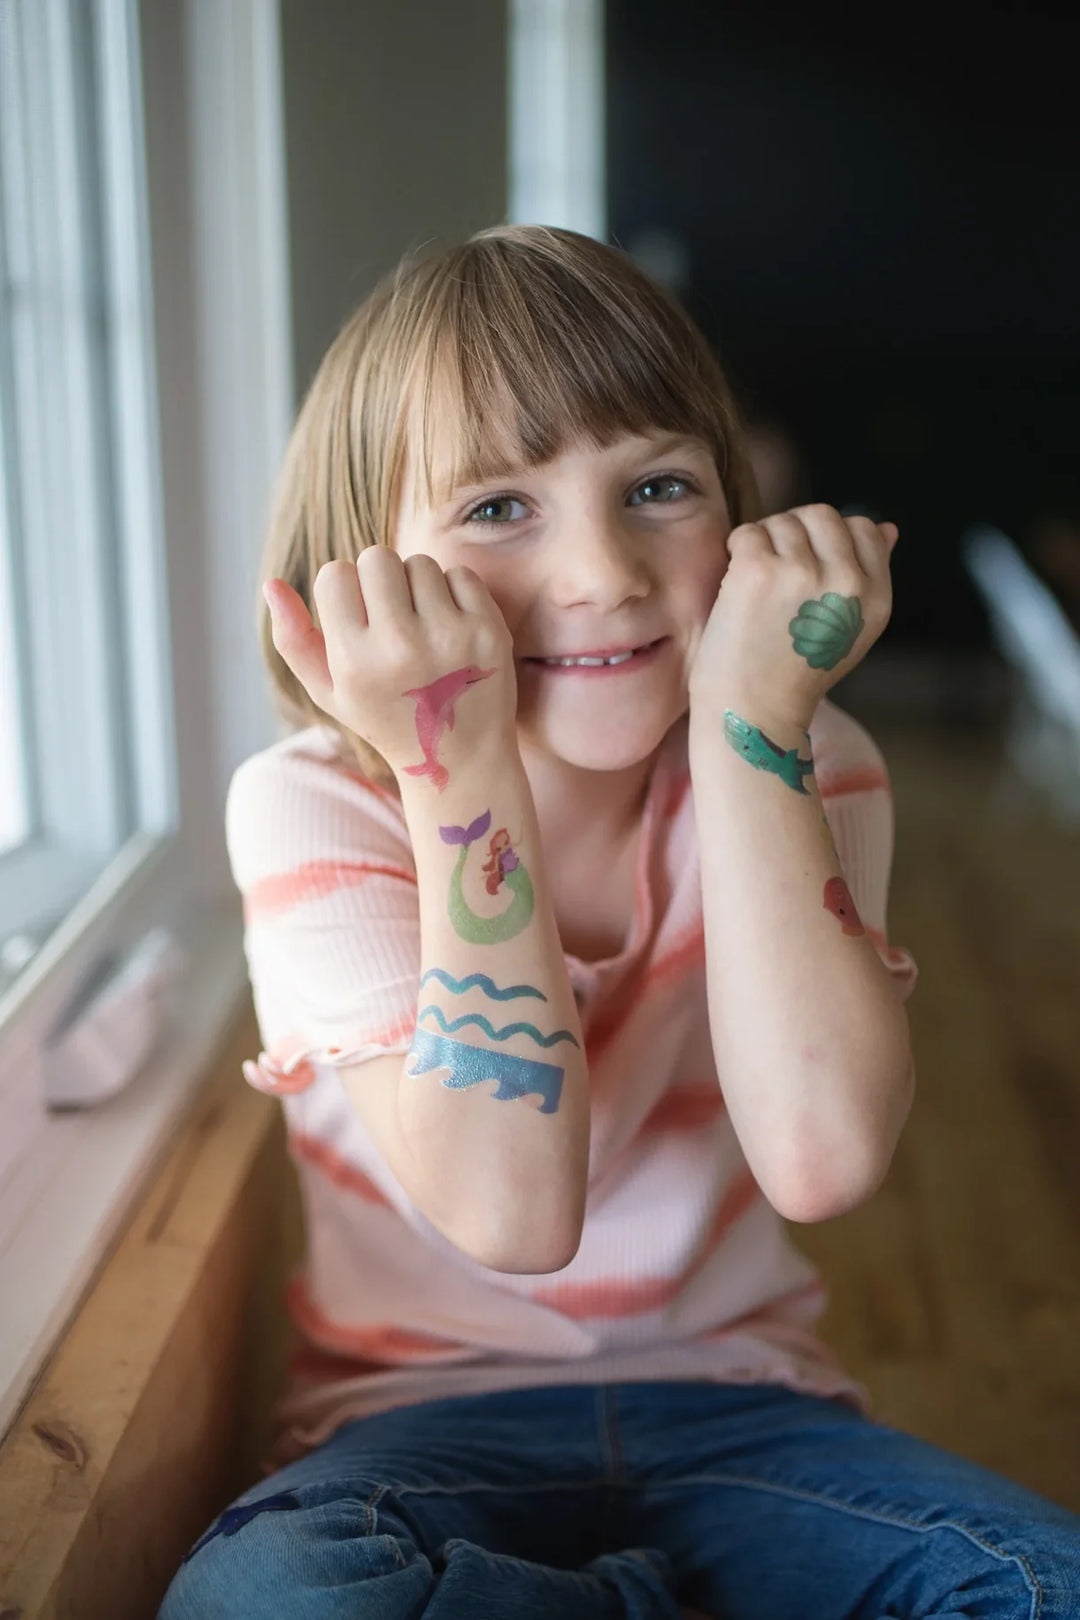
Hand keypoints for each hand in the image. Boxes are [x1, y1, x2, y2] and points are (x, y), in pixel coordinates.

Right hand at [264, 549, 517, 791]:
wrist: (460, 758)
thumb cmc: (386, 718)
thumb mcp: (330, 691)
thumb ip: (293, 640)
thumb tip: (271, 584)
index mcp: (354, 661)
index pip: (335, 573)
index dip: (343, 590)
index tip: (357, 618)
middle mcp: (401, 647)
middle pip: (377, 557)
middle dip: (379, 578)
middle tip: (390, 616)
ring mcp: (450, 637)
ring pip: (420, 563)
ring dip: (417, 585)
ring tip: (421, 627)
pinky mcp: (489, 630)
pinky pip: (461, 575)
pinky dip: (454, 593)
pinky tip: (450, 629)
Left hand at [687, 504, 898, 730]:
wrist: (753, 715)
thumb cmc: (795, 674)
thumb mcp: (851, 630)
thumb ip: (870, 576)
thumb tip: (887, 527)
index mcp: (876, 597)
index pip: (864, 527)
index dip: (829, 539)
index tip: (807, 567)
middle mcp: (847, 582)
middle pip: (821, 515)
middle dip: (795, 532)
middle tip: (775, 571)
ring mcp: (803, 573)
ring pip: (783, 521)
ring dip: (764, 543)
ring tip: (757, 586)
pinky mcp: (760, 571)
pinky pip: (748, 533)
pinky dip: (737, 552)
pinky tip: (737, 586)